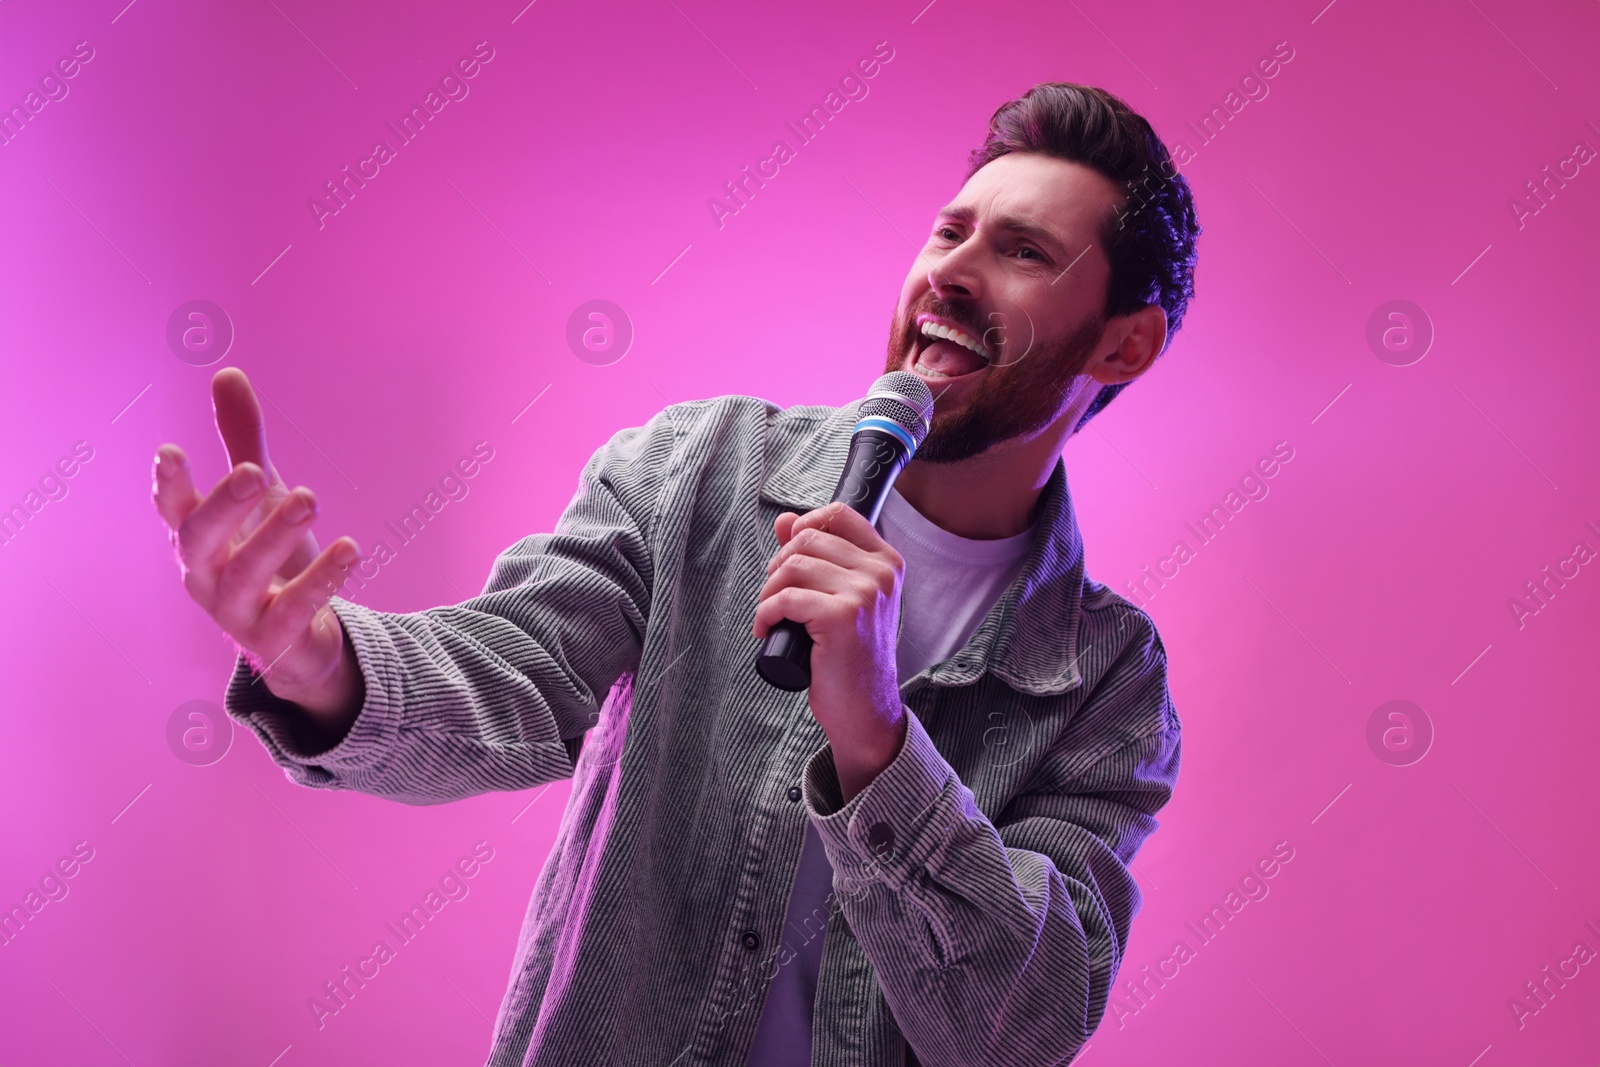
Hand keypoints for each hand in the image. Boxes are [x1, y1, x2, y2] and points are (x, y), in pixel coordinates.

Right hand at [151, 367, 362, 720]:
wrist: (301, 639)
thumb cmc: (271, 557)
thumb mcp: (262, 497)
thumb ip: (244, 441)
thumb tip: (226, 373)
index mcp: (199, 539)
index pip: (172, 509)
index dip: (168, 484)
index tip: (171, 451)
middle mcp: (207, 576)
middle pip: (198, 541)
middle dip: (224, 506)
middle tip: (257, 473)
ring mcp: (236, 612)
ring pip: (244, 575)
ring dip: (276, 535)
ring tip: (310, 500)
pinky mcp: (275, 641)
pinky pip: (292, 613)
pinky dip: (320, 582)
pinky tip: (351, 550)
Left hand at [753, 501, 907, 800]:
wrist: (865, 709)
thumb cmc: (852, 656)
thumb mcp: (841, 598)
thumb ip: (818, 556)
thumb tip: (785, 521)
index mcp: (887, 562)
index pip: (839, 514)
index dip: (805, 526)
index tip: (790, 554)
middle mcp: (881, 573)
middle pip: (807, 540)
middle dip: (779, 566)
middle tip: (777, 597)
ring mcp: (864, 594)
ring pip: (792, 566)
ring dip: (769, 591)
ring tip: (772, 615)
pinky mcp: (840, 617)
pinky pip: (784, 598)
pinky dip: (765, 613)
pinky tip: (767, 630)